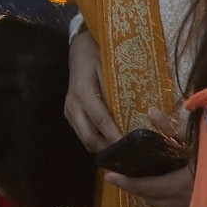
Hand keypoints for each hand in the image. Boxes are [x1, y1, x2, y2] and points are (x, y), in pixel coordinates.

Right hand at [65, 24, 118, 151]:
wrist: (79, 50)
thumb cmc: (98, 56)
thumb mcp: (110, 69)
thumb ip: (117, 91)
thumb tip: (136, 114)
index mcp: (82, 91)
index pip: (100, 120)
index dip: (114, 135)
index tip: (128, 147)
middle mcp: (73, 105)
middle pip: (89, 136)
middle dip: (107, 149)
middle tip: (127, 157)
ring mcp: (69, 111)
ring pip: (85, 139)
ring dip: (102, 148)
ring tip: (122, 153)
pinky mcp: (70, 115)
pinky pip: (83, 133)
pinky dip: (97, 141)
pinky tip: (111, 142)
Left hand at [106, 110, 196, 206]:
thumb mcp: (196, 139)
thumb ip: (171, 129)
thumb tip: (150, 111)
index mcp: (180, 185)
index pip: (144, 187)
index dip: (125, 182)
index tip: (108, 175)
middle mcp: (184, 203)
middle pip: (151, 198)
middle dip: (137, 188)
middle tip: (126, 175)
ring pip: (162, 206)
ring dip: (152, 194)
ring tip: (146, 179)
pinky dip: (167, 199)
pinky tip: (170, 186)